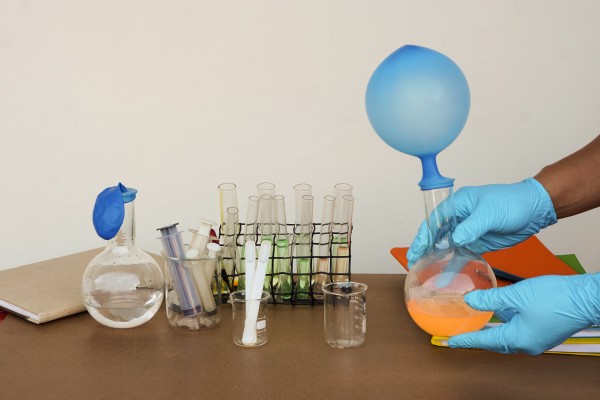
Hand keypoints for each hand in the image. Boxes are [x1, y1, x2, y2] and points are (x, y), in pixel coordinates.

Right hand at [407, 178, 556, 266]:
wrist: (534, 209)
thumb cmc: (512, 202)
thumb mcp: (490, 213)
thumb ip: (472, 226)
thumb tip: (456, 239)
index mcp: (458, 205)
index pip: (435, 220)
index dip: (423, 235)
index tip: (416, 249)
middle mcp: (460, 218)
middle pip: (437, 234)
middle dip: (424, 247)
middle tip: (413, 262)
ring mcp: (468, 231)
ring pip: (447, 245)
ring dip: (437, 257)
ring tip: (424, 270)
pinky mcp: (478, 243)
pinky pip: (462, 254)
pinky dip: (454, 264)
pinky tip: (446, 275)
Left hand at [448, 273, 599, 354]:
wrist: (587, 297)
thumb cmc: (557, 297)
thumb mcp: (517, 295)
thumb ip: (491, 299)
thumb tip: (471, 300)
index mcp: (519, 339)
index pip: (484, 341)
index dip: (465, 339)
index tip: (449, 341)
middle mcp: (528, 344)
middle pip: (495, 342)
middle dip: (477, 336)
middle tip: (460, 334)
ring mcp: (537, 339)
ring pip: (508, 336)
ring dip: (492, 329)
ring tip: (476, 322)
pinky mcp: (544, 331)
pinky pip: (519, 330)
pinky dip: (506, 323)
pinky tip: (500, 312)